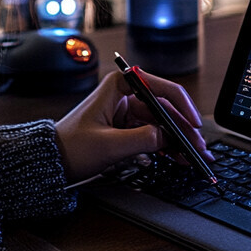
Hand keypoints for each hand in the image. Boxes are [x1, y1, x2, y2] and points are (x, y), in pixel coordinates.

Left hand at [54, 69, 212, 183]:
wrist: (50, 164)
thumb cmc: (70, 147)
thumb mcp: (108, 145)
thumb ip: (142, 139)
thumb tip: (168, 137)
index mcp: (119, 86)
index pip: (161, 89)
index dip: (182, 106)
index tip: (194, 124)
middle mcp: (126, 95)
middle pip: (166, 109)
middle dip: (185, 129)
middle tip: (200, 147)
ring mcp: (128, 112)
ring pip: (163, 124)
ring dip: (179, 140)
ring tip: (195, 156)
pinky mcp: (128, 128)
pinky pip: (155, 135)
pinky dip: (168, 147)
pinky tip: (180, 158)